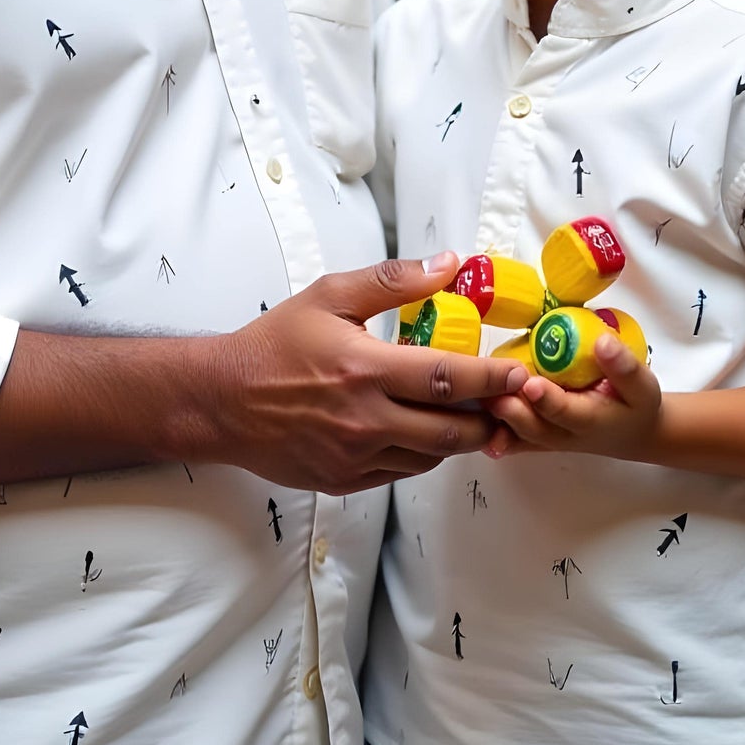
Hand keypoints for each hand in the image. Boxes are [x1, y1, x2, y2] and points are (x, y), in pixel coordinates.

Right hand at [206, 253, 529, 494]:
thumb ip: (393, 281)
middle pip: (450, 429)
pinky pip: (402, 472)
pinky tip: (425, 429)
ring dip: (460, 437)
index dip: (491, 377)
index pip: (446, 378)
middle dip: (489, 417)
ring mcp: (355, 456)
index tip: (520, 372)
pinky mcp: (346, 480)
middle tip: (510, 401)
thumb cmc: (276, 343)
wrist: (224, 400)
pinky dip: (424, 453)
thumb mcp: (330, 296)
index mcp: (364, 370)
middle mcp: (364, 420)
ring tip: (475, 415)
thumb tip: (448, 264)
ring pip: (431, 456)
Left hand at [483, 334, 662, 460]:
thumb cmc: (636, 404)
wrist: (634, 432)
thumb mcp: (643, 385)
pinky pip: (514, 441)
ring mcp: (550, 440)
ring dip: (498, 420)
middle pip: (535, 427)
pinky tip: (474, 428)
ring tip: (477, 398)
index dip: (548, 400)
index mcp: (592, 419)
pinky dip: (496, 436)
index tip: (531, 384)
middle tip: (493, 390)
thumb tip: (603, 343)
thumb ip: (624, 366)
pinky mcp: (539, 438)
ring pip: (520, 435)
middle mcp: (567, 435)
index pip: (567, 411)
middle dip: (513, 410)